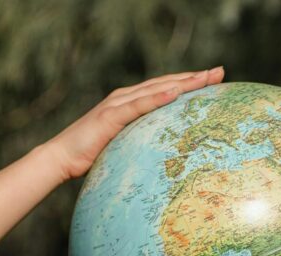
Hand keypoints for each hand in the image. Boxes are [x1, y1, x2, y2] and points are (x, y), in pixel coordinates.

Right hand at [47, 67, 224, 180]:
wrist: (61, 158)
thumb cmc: (91, 156)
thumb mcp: (124, 147)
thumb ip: (142, 143)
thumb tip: (164, 156)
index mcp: (130, 104)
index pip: (165, 89)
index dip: (189, 83)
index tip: (213, 81)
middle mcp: (126, 98)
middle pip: (166, 83)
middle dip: (194, 78)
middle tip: (220, 72)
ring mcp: (118, 105)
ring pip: (157, 89)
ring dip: (182, 82)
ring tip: (205, 78)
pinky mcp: (110, 116)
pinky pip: (139, 106)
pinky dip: (158, 97)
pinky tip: (176, 92)